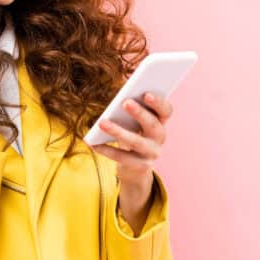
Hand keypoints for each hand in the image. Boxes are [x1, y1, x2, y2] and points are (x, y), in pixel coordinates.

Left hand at [91, 92, 172, 234]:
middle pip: (153, 124)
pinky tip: (93, 143)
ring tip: (102, 123)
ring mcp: (152, 153)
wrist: (135, 167)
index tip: (146, 94)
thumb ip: (131, 107)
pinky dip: (107, 149)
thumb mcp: (134, 121)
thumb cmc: (132, 134)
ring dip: (118, 131)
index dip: (158, 102)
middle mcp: (160, 137)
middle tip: (125, 102)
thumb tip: (120, 92)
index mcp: (161, 121)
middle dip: (140, 113)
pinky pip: (122, 157)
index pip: (166, 111)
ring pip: (136, 141)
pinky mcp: (141, 166)